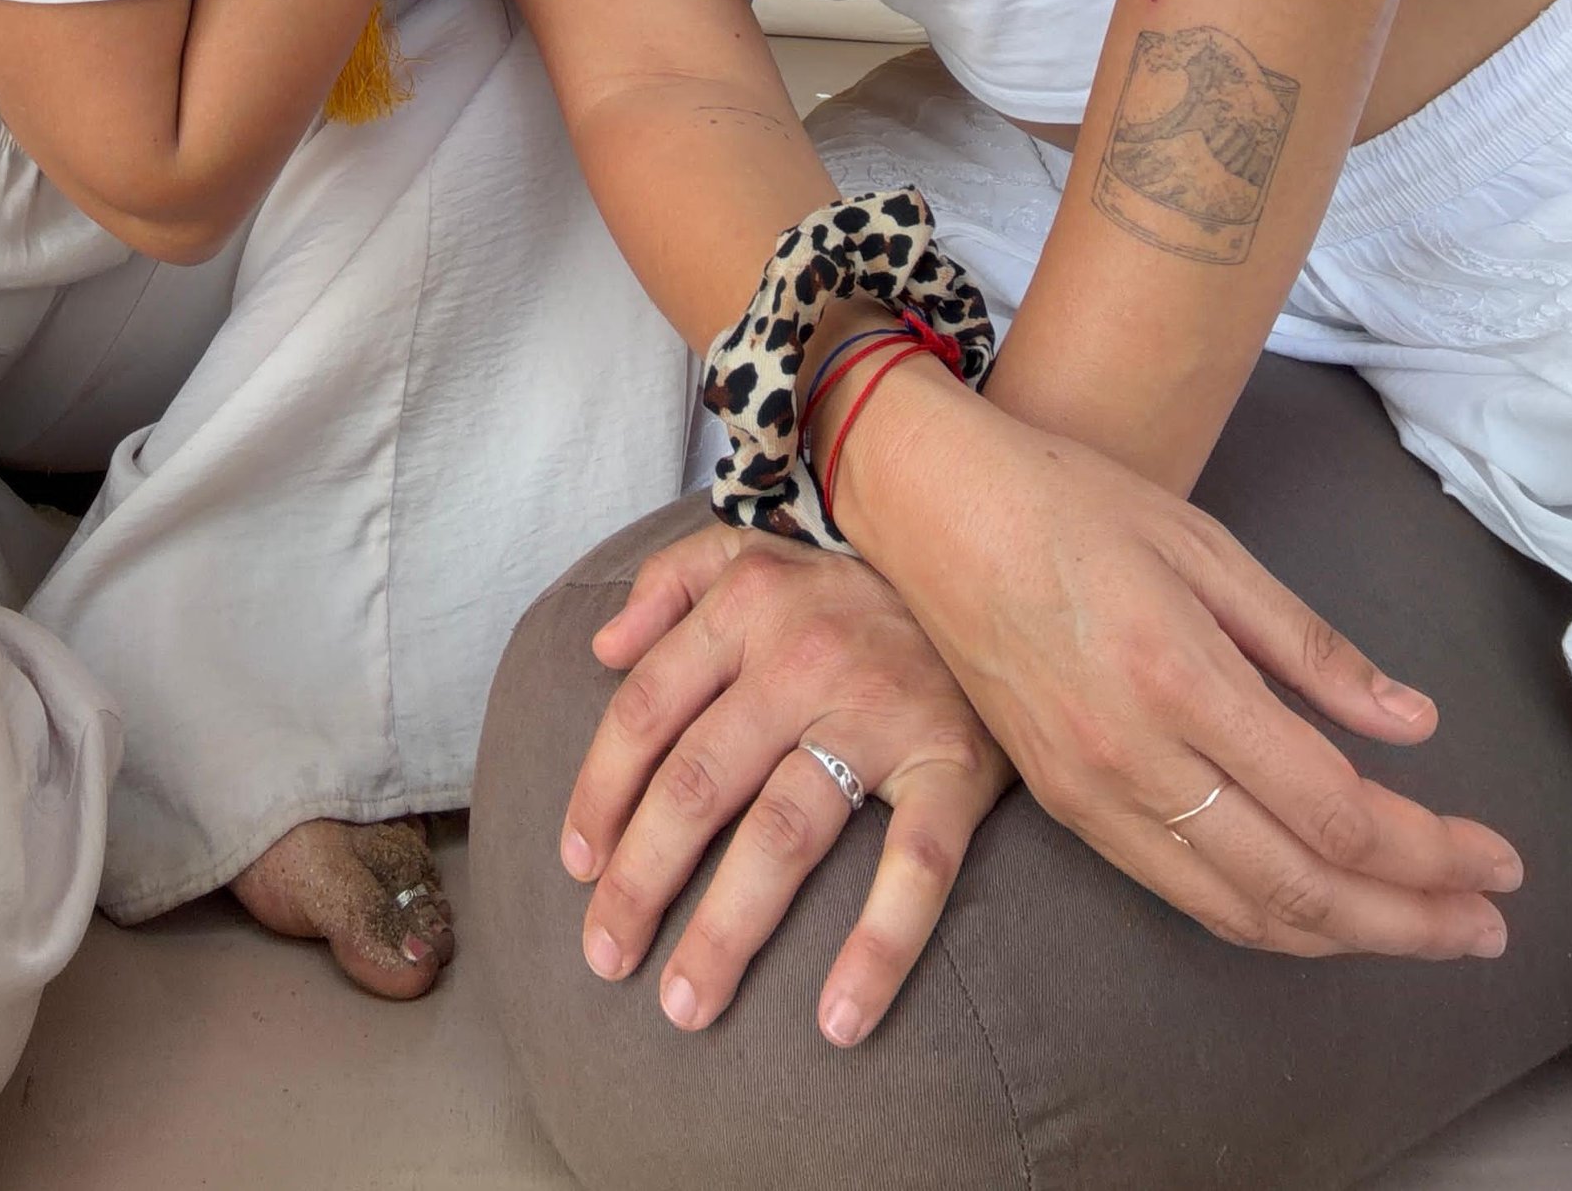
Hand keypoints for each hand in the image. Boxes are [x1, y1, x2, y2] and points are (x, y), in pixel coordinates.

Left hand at [559, 518, 1010, 1047]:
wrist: (995, 576)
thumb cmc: (855, 584)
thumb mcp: (757, 550)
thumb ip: (671, 581)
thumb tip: (600, 649)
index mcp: (748, 605)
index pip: (647, 710)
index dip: (600, 793)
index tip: (577, 867)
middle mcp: (805, 656)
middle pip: (699, 784)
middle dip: (641, 881)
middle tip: (606, 958)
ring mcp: (882, 712)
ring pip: (784, 835)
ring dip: (727, 930)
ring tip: (687, 1004)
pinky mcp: (956, 765)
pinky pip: (914, 867)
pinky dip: (879, 946)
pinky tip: (839, 1020)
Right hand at [843, 367, 1524, 965]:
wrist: (934, 508)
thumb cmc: (1071, 500)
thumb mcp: (1208, 547)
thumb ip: (1314, 648)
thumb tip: (1417, 723)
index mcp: (1179, 676)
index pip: (1333, 807)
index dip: (1430, 848)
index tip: (1499, 855)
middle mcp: (1132, 755)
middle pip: (1301, 885)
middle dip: (1412, 919)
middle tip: (1491, 923)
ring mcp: (1091, 792)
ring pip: (1242, 912)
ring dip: (1349, 938)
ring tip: (1429, 934)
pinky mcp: (1065, 807)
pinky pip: (1183, 895)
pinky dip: (1267, 923)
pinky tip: (1320, 915)